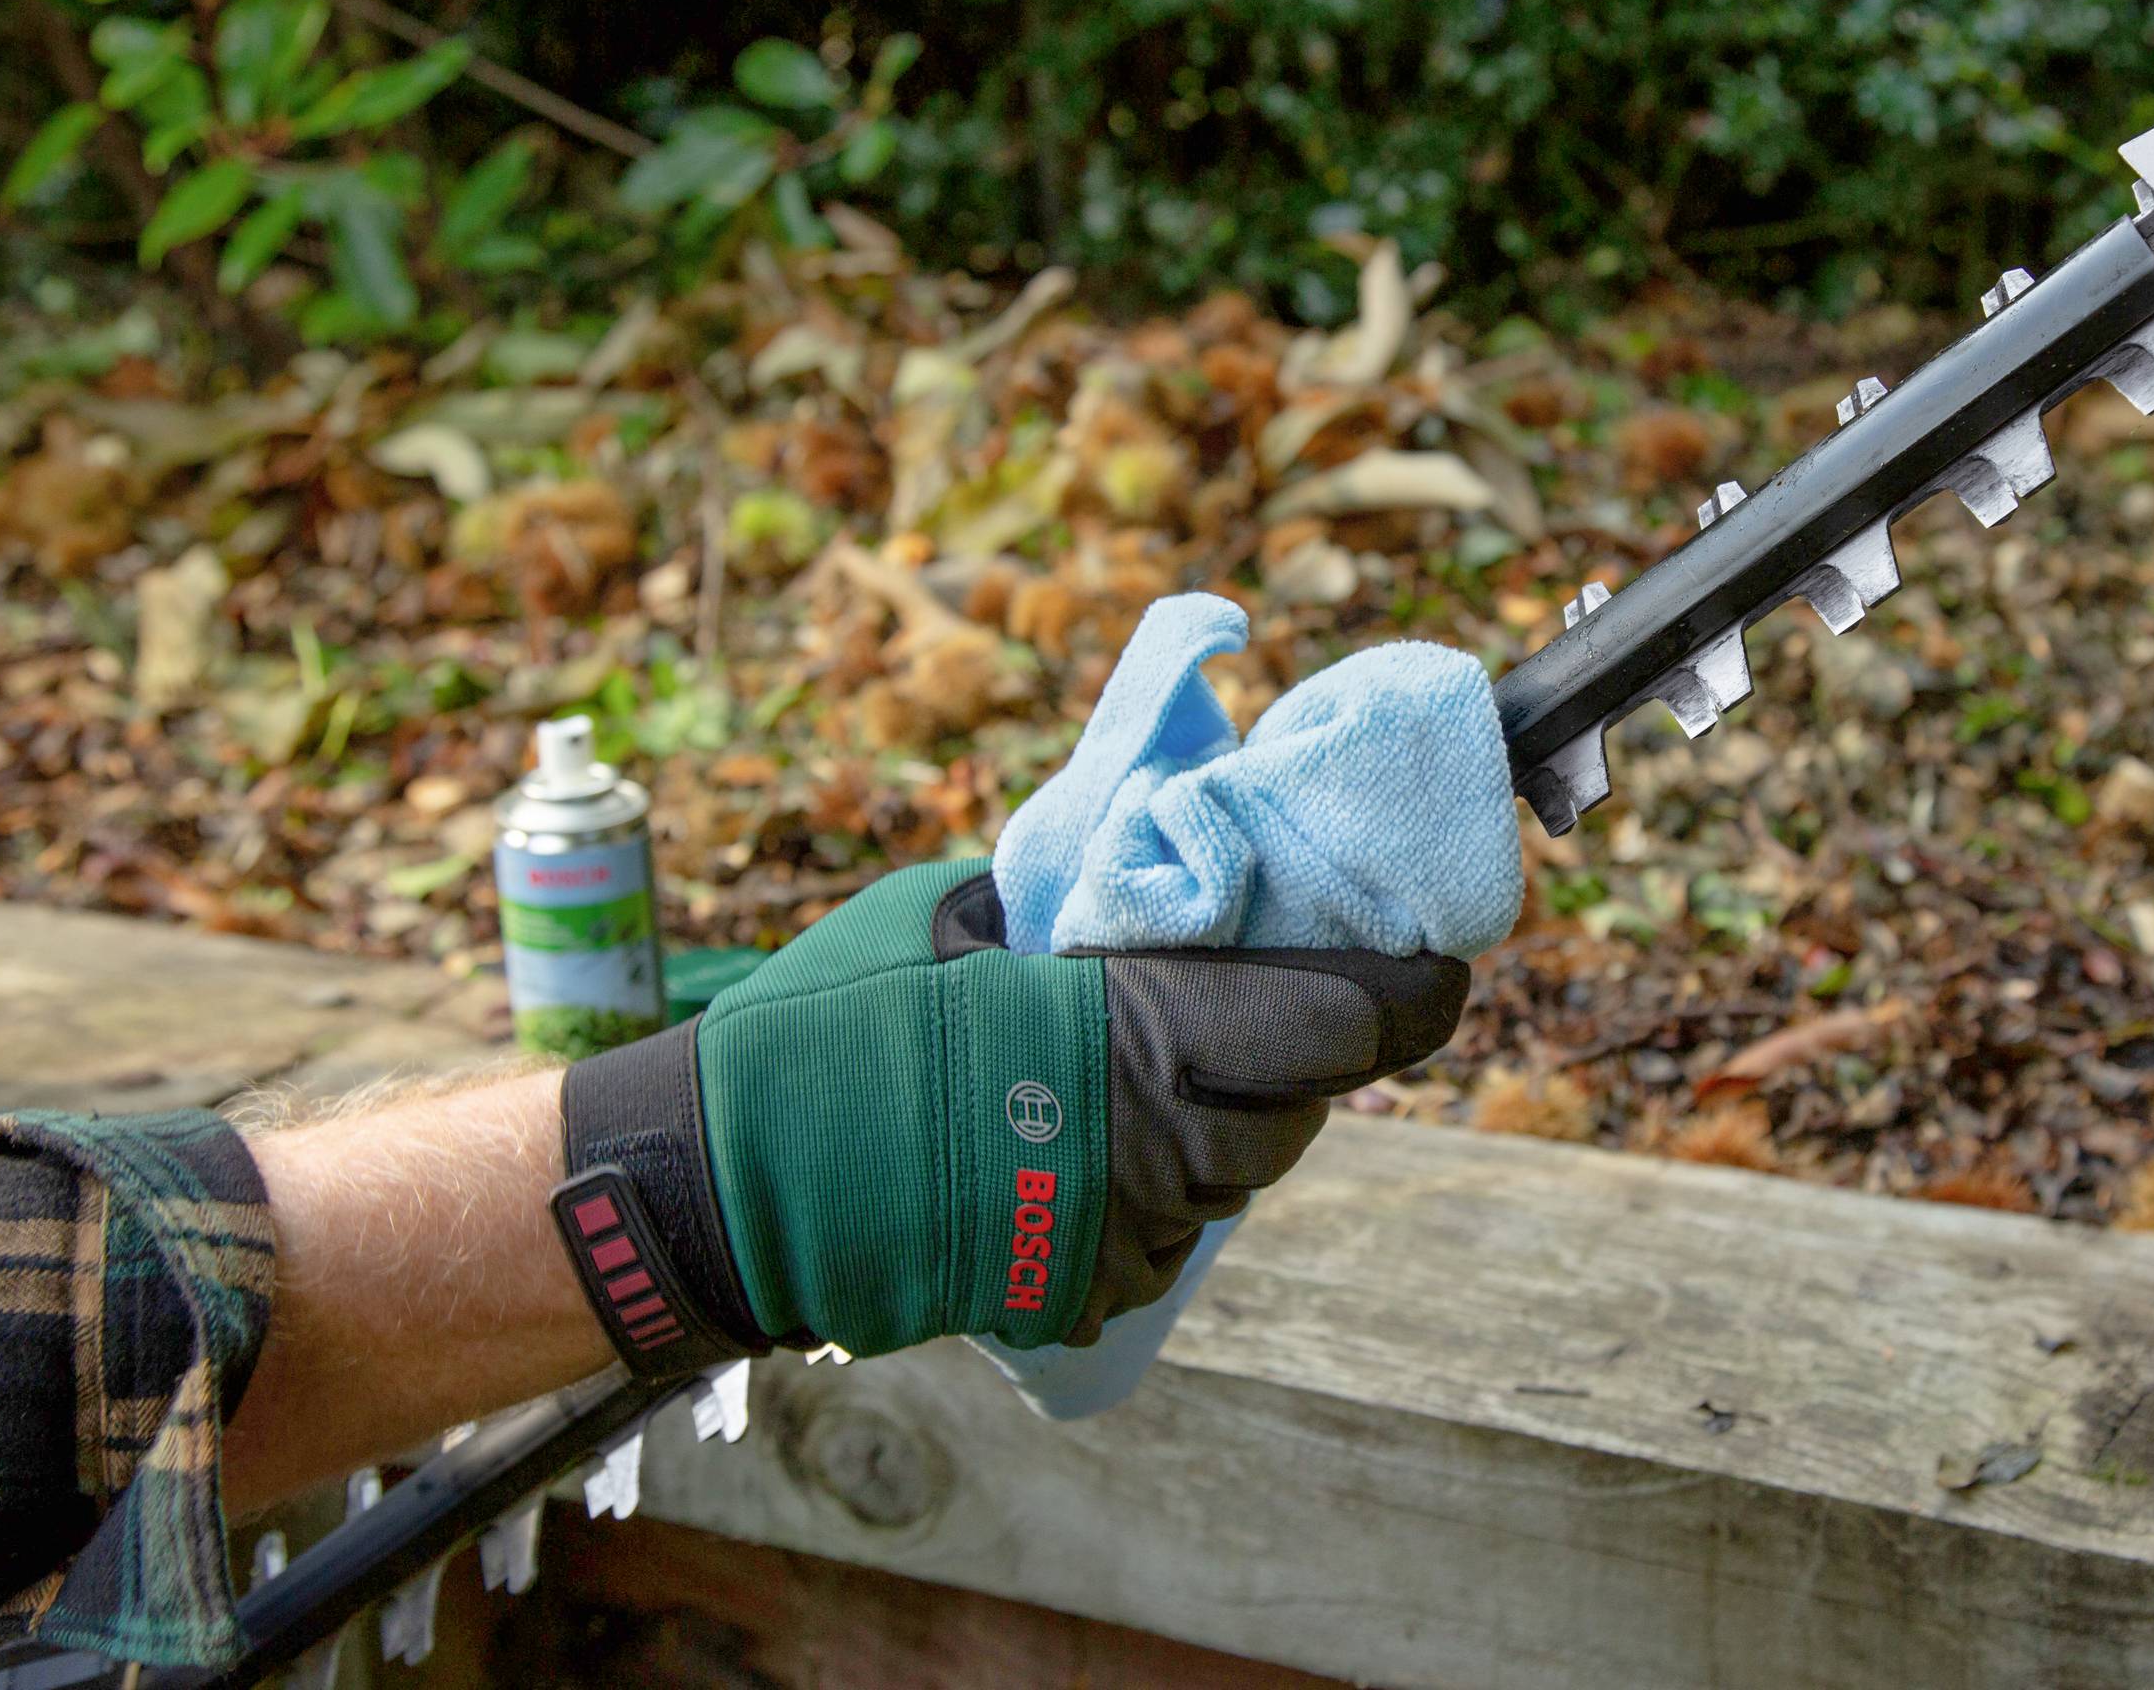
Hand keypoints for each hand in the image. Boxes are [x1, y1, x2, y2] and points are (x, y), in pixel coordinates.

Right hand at [549, 858, 1467, 1369]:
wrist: (724, 1185)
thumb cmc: (830, 1025)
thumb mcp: (963, 912)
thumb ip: (1083, 900)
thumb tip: (1157, 857)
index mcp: (1147, 1031)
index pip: (1352, 1020)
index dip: (1408, 987)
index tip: (1430, 955)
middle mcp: (1163, 1147)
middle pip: (1310, 1103)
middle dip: (1313, 1047)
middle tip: (1283, 989)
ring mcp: (1127, 1235)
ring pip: (1246, 1174)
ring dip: (1235, 1117)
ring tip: (1171, 1059)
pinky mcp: (1086, 1295)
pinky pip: (1171, 1233)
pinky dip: (1162, 1186)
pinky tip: (1093, 1138)